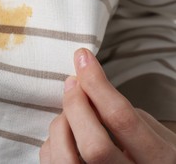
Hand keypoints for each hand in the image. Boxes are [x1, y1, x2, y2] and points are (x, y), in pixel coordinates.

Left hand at [40, 48, 175, 163]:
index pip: (121, 118)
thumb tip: (90, 90)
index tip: (82, 59)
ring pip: (67, 158)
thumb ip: (127, 115)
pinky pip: (53, 163)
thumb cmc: (152, 157)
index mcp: (158, 159)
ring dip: (61, 124)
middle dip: (76, 105)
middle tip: (72, 82)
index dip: (97, 84)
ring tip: (69, 110)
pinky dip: (52, 141)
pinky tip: (65, 132)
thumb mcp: (155, 134)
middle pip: (93, 144)